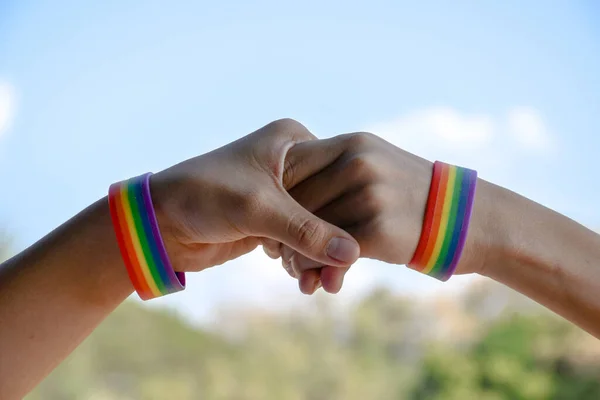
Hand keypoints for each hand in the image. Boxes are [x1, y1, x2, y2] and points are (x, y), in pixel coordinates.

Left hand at [149, 119, 359, 272]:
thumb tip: (352, 254)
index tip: (351, 252)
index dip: (345, 215)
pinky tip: (301, 278)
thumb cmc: (203, 196)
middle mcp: (292, 162)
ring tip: (315, 283)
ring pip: (318, 226)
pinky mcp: (274, 218)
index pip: (339, 177)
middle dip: (330, 244)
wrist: (161, 222)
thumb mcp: (258, 208)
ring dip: (317, 256)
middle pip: (332, 205)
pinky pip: (302, 240)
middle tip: (332, 277)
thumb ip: (306, 230)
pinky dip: (303, 260)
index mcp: (293, 140)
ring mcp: (284, 192)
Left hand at [266, 132, 489, 293]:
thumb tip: (284, 196)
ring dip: (299, 260)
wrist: (462, 218)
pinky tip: (324, 284)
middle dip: (283, 235)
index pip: (292, 166)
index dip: (277, 198)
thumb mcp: (372, 168)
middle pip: (295, 200)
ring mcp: (369, 194)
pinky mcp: (379, 228)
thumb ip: (331, 175)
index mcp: (350, 145)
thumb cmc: (406, 197)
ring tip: (300, 276)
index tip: (273, 225)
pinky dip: (320, 271)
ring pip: (309, 229)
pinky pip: (330, 253)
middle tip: (280, 259)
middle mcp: (357, 162)